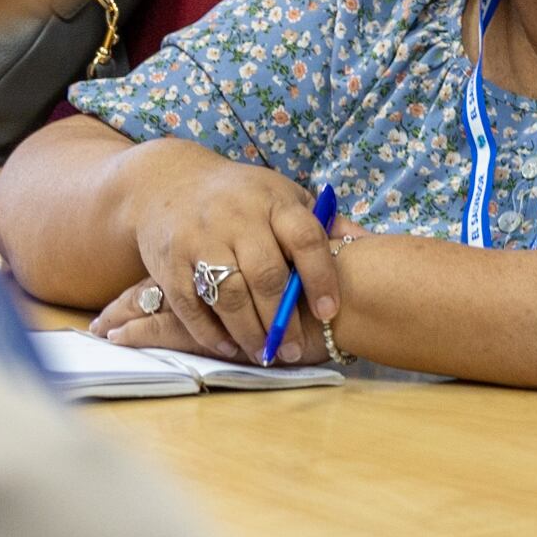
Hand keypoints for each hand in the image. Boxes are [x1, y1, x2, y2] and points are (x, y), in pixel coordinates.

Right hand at [107, 140, 342, 363]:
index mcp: (273, 200)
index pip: (305, 238)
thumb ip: (321, 222)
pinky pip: (190, 304)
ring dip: (250, 331)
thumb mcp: (282, 195)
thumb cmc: (241, 196)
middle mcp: (236, 217)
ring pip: (229, 294)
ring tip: (266, 354)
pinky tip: (230, 347)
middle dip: (283, 319)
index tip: (331, 311)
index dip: (321, 276)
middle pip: (266, 274)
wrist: (169, 181)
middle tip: (297, 350)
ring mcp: (199, 238)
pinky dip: (210, 331)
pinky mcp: (169, 261)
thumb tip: (368, 244)